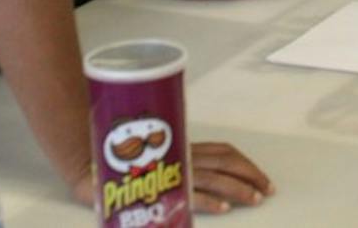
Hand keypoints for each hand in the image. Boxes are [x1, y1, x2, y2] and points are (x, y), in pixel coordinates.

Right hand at [69, 141, 273, 213]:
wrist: (89, 165)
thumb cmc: (123, 165)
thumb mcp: (158, 162)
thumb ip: (178, 165)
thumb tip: (201, 185)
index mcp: (184, 149)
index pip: (224, 152)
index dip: (246, 164)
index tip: (262, 179)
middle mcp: (182, 156)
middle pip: (226, 163)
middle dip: (251, 175)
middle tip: (268, 190)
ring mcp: (171, 170)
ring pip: (214, 177)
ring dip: (238, 188)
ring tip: (255, 199)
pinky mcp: (158, 186)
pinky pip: (188, 193)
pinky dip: (208, 200)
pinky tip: (223, 208)